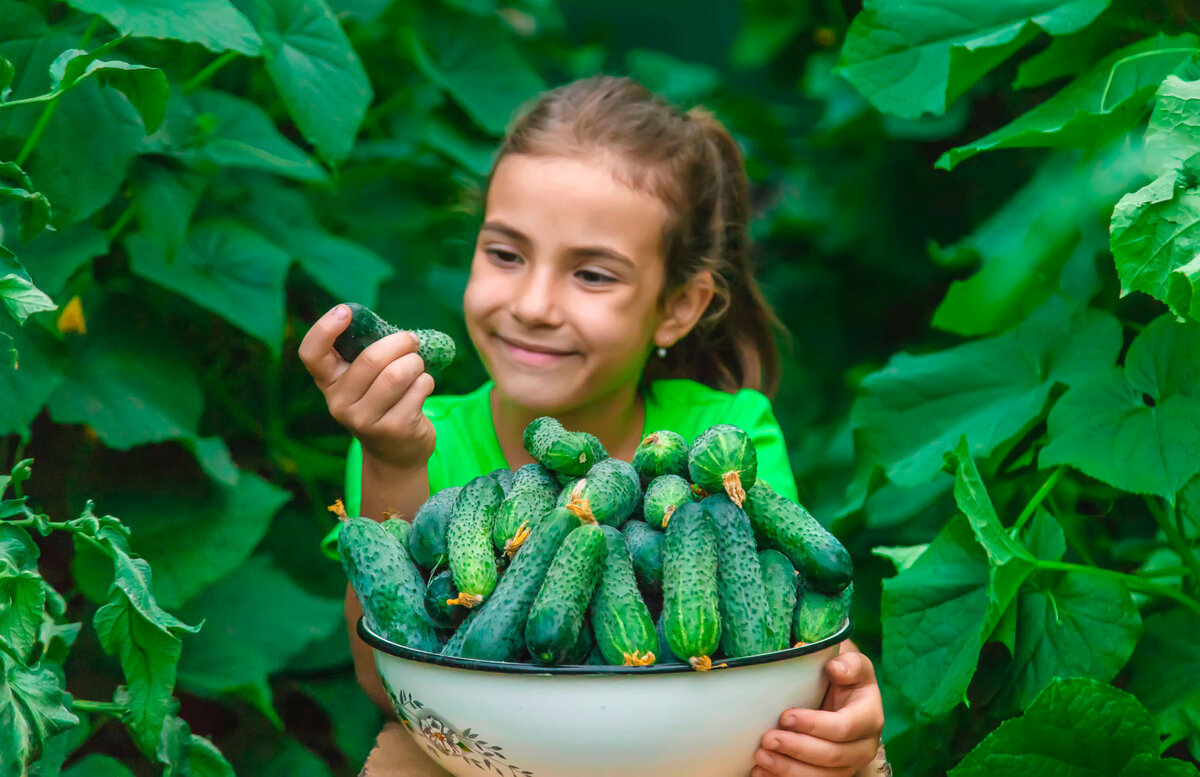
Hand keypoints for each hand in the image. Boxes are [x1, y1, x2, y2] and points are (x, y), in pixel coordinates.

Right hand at [299, 304, 436, 468]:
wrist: (396, 452)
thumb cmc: (382, 402)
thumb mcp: (365, 382)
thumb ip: (368, 355)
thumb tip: (396, 332)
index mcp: (329, 383)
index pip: (311, 353)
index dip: (324, 329)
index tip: (346, 311)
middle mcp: (339, 403)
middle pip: (371, 360)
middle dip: (399, 343)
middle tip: (412, 340)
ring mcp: (364, 420)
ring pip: (397, 374)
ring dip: (415, 363)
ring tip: (417, 366)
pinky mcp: (393, 429)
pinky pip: (418, 389)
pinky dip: (426, 382)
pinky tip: (421, 388)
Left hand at [750, 648, 884, 776]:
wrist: (841, 693)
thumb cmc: (843, 676)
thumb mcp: (851, 662)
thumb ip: (848, 663)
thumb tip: (835, 668)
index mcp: (869, 717)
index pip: (844, 727)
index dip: (814, 724)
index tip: (785, 716)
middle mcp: (864, 746)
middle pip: (832, 756)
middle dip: (797, 749)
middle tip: (768, 739)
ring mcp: (849, 764)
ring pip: (822, 776)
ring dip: (789, 770)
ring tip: (761, 757)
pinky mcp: (833, 774)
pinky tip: (762, 772)